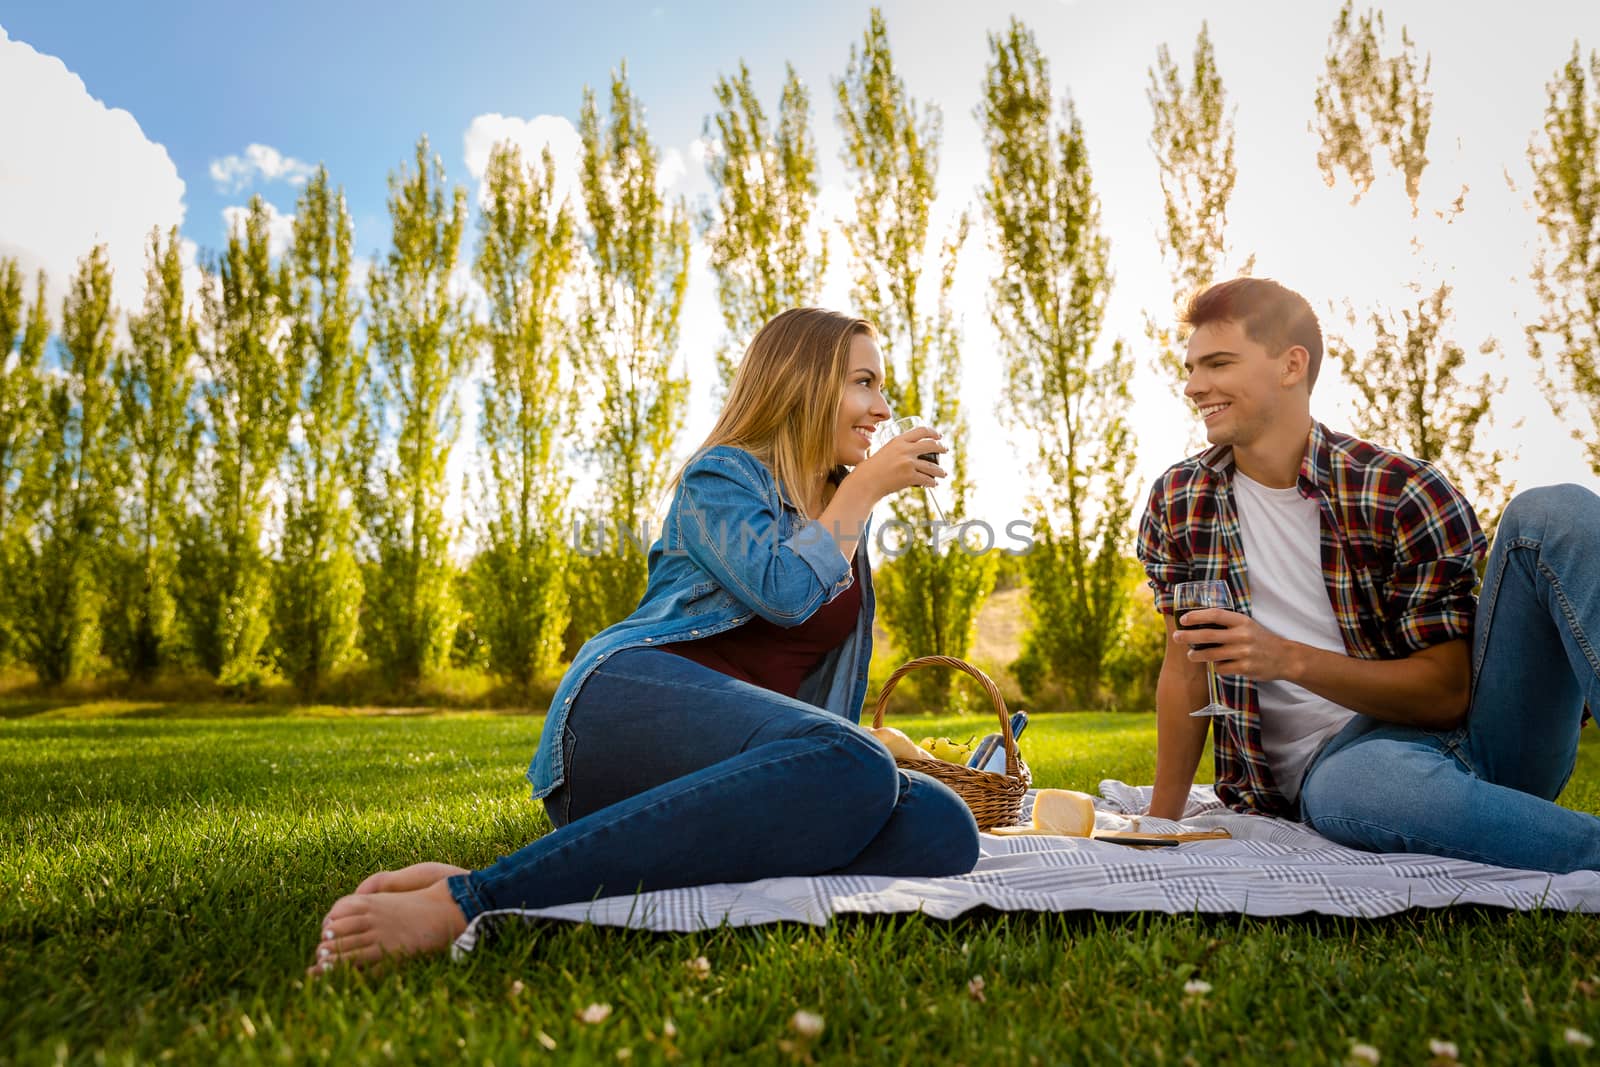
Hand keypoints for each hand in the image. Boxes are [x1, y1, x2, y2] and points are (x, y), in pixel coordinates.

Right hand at [848, 427, 946, 500]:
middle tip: (945, 450)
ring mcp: (908, 463)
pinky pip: (927, 479)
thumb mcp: (885, 451)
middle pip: (931, 445)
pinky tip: (934, 484)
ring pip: (932, 466)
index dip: (933, 432)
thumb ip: (897, 449)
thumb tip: (909, 453)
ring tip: (943, 474)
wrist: (866, 481)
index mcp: (899, 440)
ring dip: (940, 471)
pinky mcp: (910, 476)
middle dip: (941, 447)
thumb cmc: (872, 468)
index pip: (921, 431)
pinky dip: (932, 483)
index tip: (938, 436)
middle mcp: (905, 449)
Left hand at [1172, 607, 1300, 682]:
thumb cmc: (1259, 639)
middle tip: (1176, 637)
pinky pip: (1221, 668)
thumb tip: (1198, 622)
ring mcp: (1244, 652)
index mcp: (1242, 621)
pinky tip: (1217, 664)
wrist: (1284, 657)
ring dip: (1197, 655)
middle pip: (1208, 635)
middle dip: (1188, 636)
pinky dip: (1216, 666)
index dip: (1197, 616)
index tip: (1183, 619)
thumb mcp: (1247, 625)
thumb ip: (1227, 623)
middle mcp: (1242, 635)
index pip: (1215, 614)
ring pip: (1211, 654)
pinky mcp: (1245, 668)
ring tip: (1191, 655)